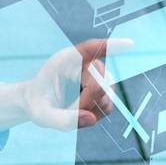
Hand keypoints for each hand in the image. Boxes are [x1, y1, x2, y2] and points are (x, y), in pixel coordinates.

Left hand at [0, 38, 128, 131]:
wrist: (35, 103)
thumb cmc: (36, 103)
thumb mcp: (41, 115)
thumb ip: (62, 119)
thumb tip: (92, 119)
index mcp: (65, 60)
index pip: (91, 48)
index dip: (111, 46)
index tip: (130, 45)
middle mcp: (83, 65)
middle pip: (101, 80)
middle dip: (88, 100)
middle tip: (70, 111)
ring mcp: (95, 78)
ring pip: (107, 95)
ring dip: (91, 109)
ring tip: (70, 112)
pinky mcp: (102, 92)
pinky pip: (107, 106)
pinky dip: (94, 115)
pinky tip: (78, 114)